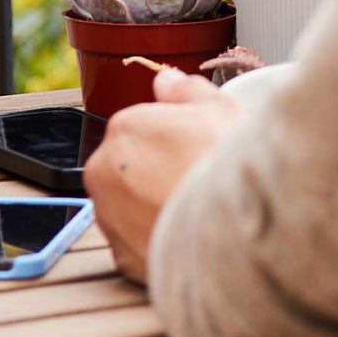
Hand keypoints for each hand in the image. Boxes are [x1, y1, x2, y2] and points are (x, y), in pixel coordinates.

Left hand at [85, 67, 240, 282]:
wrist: (232, 238)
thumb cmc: (227, 170)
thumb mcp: (219, 109)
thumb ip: (186, 89)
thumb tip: (167, 80)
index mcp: (125, 128)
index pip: (144, 125)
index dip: (177, 136)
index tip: (197, 147)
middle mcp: (105, 171)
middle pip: (132, 163)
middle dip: (159, 169)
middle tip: (198, 177)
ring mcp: (109, 216)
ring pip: (130, 203)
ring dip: (153, 203)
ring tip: (194, 207)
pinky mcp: (121, 256)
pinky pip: (136, 239)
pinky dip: (155, 236)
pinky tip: (186, 233)